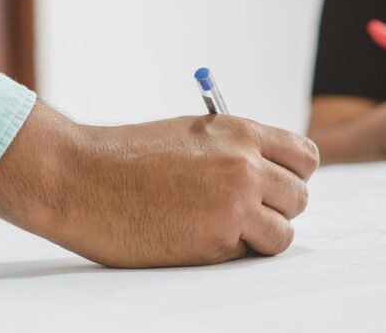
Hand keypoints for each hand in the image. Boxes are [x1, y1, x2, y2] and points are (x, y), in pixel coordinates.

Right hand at [0, 100, 319, 267]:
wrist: (80, 177)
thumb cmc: (129, 155)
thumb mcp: (194, 134)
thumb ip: (235, 149)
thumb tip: (269, 172)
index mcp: (241, 132)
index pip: (305, 158)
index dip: (292, 176)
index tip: (276, 186)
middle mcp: (246, 165)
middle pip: (299, 197)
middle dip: (277, 208)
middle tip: (245, 212)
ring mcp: (234, 204)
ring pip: (282, 232)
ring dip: (259, 236)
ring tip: (222, 228)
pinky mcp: (216, 241)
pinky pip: (248, 253)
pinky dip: (232, 252)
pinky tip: (197, 237)